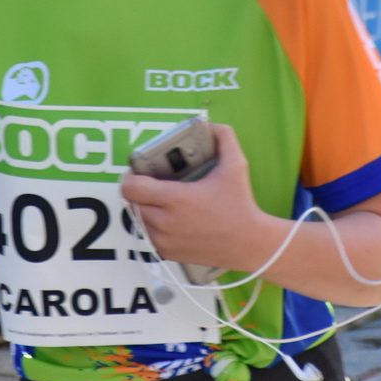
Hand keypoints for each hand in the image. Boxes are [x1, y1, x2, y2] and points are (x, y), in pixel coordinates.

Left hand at [121, 124, 269, 272]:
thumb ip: (224, 139)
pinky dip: (152, 225)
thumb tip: (212, 127)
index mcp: (175, 198)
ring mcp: (164, 240)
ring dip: (144, 208)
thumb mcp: (236, 166)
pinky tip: (168, 217)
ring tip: (161, 200)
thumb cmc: (240, 206)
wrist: (249, 244)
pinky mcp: (168, 253)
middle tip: (153, 183)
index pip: (130, 187)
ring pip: (138, 219)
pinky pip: (148, 236)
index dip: (130, 176)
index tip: (140, 171)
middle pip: (132, 201)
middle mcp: (165, 222)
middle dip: (139, 190)